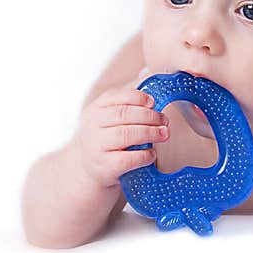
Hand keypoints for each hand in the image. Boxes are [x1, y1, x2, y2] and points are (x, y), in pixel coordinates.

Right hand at [76, 67, 168, 188]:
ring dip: (150, 132)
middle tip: (164, 120)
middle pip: (124, 114)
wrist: (87, 171)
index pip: (116, 97)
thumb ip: (126, 104)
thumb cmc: (106, 140)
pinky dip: (144, 155)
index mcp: (95, 110)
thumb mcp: (108, 119)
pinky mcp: (105, 166)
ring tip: (164, 133)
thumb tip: (154, 82)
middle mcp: (92, 126)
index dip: (137, 98)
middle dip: (149, 116)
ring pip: (126, 134)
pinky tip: (152, 153)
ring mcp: (97, 146)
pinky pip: (128, 159)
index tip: (153, 102)